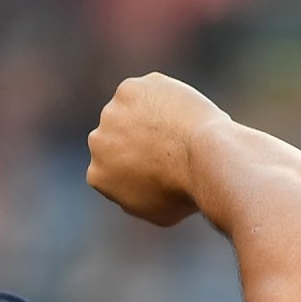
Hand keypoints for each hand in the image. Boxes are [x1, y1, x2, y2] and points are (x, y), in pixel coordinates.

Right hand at [86, 74, 229, 225]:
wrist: (204, 158)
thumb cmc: (187, 192)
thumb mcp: (159, 212)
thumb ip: (135, 197)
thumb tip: (133, 184)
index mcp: (97, 176)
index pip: (113, 170)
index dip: (140, 169)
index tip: (164, 170)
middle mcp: (96, 142)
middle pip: (118, 138)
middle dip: (140, 141)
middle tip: (175, 148)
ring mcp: (110, 113)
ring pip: (132, 113)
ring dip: (151, 118)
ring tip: (180, 131)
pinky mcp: (128, 89)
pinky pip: (148, 92)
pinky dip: (164, 99)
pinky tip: (181, 112)